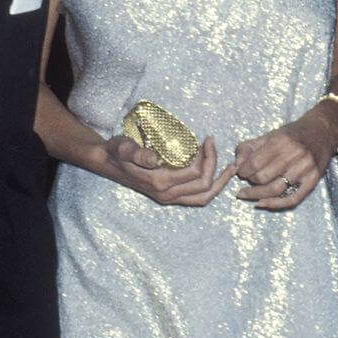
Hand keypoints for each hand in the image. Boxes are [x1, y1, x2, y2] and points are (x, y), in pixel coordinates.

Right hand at [104, 134, 236, 206]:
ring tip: (231, 167)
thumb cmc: (117, 151)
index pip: (196, 173)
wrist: (106, 162)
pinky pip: (197, 198)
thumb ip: (137, 153)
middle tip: (215, 146)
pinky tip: (217, 174)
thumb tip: (153, 158)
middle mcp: (166, 194)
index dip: (208, 157)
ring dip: (219, 182)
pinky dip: (211, 188)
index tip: (207, 139)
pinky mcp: (170, 196)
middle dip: (216, 165)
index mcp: (159, 182)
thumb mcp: (124, 147)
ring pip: (204, 197)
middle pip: (205, 186)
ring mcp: (168, 198)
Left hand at [234, 104, 337, 210]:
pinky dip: (275, 204)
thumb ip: (248, 148)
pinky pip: (293, 199)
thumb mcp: (269, 135)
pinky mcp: (313, 180)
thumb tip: (235, 165)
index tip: (240, 172)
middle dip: (250, 182)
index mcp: (281, 141)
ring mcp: (305, 169)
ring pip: (275, 190)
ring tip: (247, 193)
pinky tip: (262, 203)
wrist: (322, 131)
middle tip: (246, 180)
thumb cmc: (292, 134)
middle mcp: (294, 154)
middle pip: (263, 177)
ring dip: (257, 194)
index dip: (243, 171)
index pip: (255, 163)